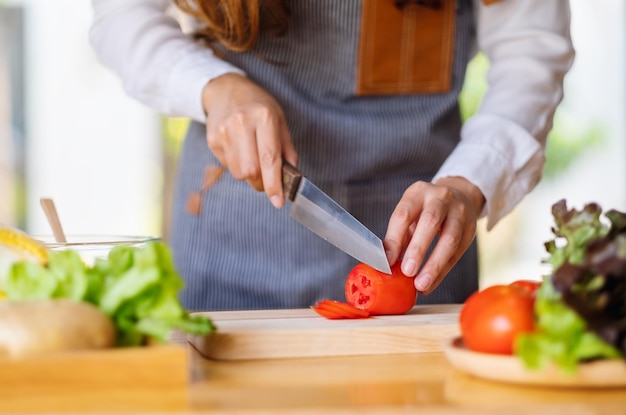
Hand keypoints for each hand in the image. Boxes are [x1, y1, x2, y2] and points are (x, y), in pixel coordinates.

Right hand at [201, 73, 297, 207]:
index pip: (269, 159)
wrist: (225, 90)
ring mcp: (224, 132)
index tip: (278, 201)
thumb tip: (291, 175)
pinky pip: (227, 166)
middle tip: (267, 179)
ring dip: (249, 175)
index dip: (274, 184)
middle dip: (261, 182)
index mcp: (263, 117)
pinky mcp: (212, 140)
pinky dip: (238, 166)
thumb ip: (286, 148)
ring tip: (253, 158)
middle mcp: (241, 124)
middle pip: (251, 171)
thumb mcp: (279, 119)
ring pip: (238, 173)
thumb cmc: (257, 105)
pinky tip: (240, 150)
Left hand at [383, 177, 484, 294]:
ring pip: (450, 239)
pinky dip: (442, 271)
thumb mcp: (410, 213)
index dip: (395, 239)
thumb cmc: (425, 209)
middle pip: (430, 222)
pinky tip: (431, 284)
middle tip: (408, 272)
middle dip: (418, 249)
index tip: (388, 261)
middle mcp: (440, 198)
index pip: (404, 214)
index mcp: (418, 193)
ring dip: (435, 265)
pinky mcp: (471, 229)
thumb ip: (398, 235)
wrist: (458, 196)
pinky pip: (457, 253)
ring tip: (421, 285)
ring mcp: (459, 212)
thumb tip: (387, 262)